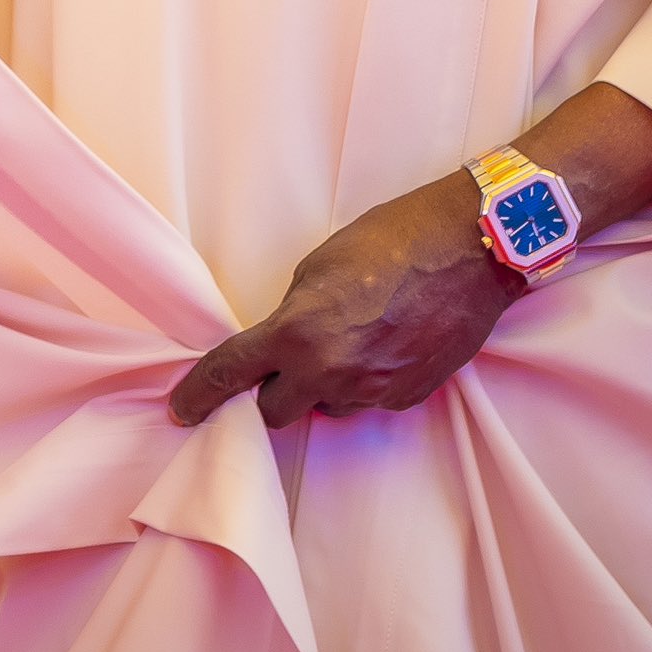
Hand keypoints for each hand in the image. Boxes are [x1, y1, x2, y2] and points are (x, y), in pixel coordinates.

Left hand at [165, 174, 518, 429]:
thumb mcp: (318, 267)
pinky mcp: (408, 397)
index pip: (231, 373)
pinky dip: (364, 381)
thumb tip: (285, 344)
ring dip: (324, 385)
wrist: (470, 249)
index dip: (200, 394)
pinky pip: (368, 400)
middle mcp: (331, 372)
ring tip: (351, 337)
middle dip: (273, 390)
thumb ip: (293, 314)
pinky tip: (384, 344)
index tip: (182, 409)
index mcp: (297, 333)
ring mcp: (373, 389)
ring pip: (327, 406)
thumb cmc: (392, 241)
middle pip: (276, 410)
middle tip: (285, 360)